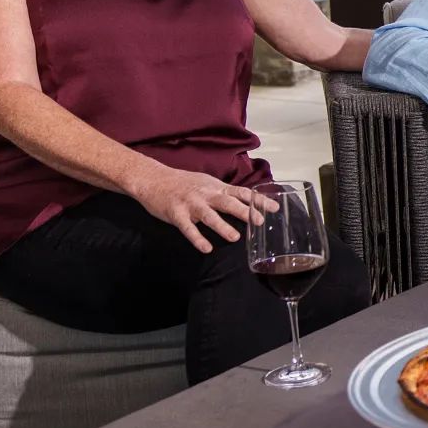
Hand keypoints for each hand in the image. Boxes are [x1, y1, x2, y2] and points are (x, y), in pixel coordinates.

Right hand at [132, 165, 271, 252]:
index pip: (241, 192)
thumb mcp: (208, 183)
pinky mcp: (176, 214)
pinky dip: (197, 238)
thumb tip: (247, 202)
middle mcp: (206, 194)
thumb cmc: (184, 183)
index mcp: (216, 187)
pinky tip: (206, 248)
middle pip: (228, 202)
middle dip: (244, 212)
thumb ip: (225, 193)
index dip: (258, 199)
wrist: (153, 179)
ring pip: (209, 215)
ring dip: (222, 226)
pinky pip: (187, 228)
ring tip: (234, 237)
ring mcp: (190, 204)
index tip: (274, 207)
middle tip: (259, 221)